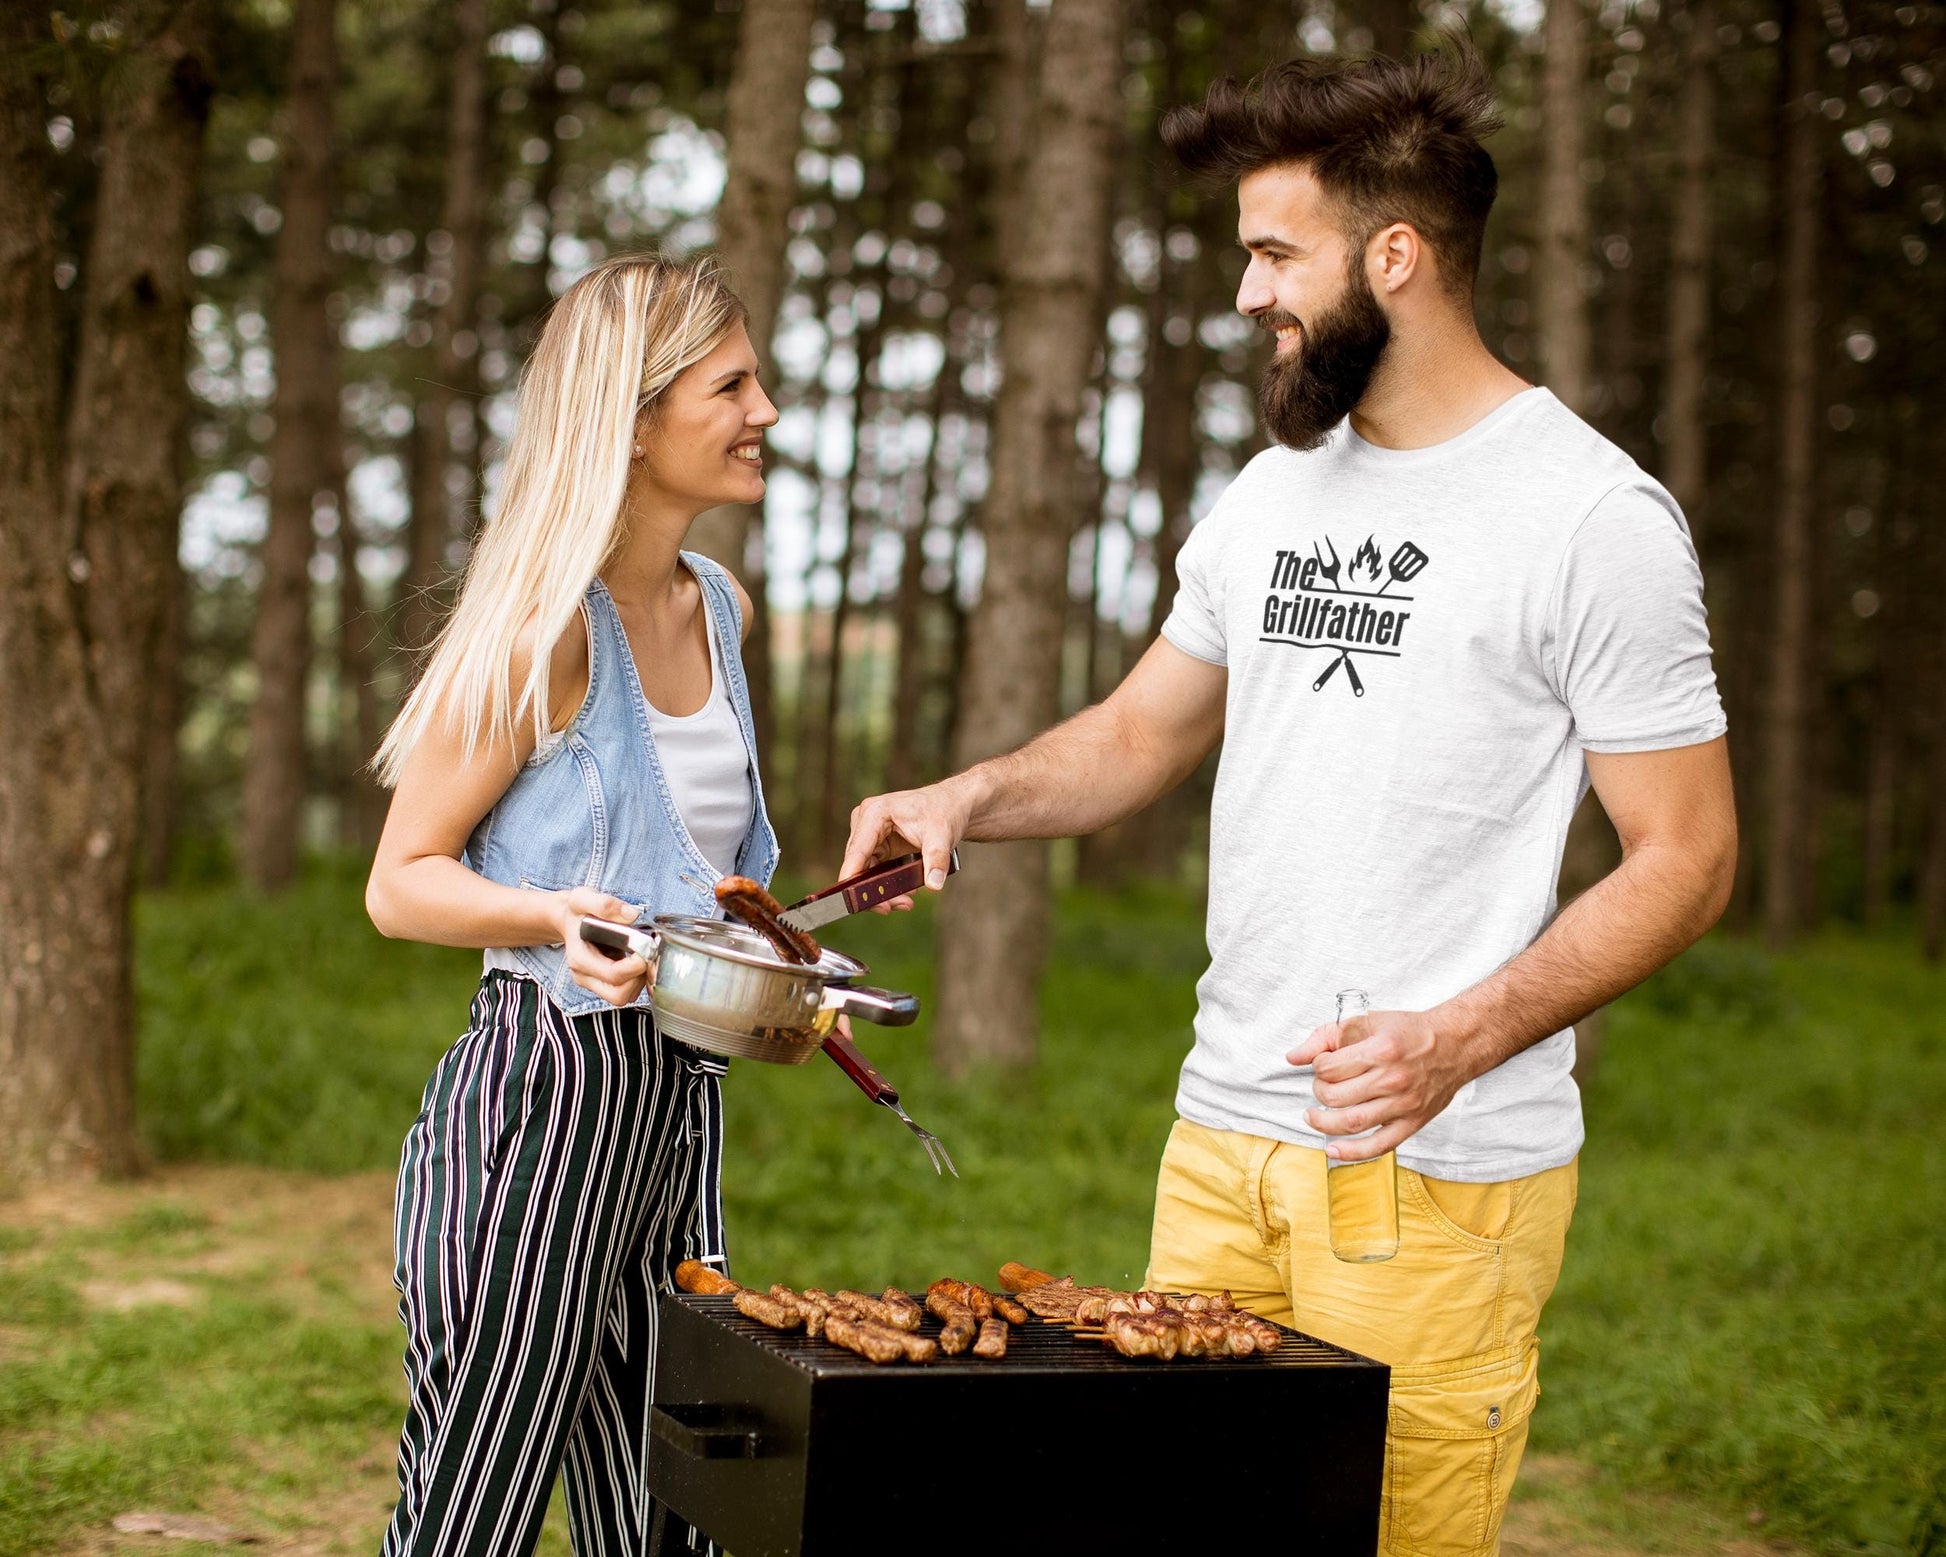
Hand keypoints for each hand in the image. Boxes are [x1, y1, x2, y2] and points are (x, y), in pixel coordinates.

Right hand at [559, 887, 651, 1006]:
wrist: (568, 920)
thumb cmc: (576, 912)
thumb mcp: (583, 898)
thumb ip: (604, 904)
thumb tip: (631, 915)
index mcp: (579, 958)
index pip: (613, 975)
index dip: (635, 965)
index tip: (647, 946)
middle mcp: (584, 976)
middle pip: (619, 995)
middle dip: (639, 977)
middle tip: (647, 954)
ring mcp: (593, 983)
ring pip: (624, 996)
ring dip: (640, 980)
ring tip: (643, 955)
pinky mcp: (603, 984)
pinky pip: (626, 991)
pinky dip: (637, 980)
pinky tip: (638, 960)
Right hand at [839, 780, 971, 913]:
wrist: (952, 806)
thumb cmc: (944, 812)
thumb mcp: (941, 835)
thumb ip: (936, 860)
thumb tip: (934, 885)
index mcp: (875, 813)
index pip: (857, 850)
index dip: (852, 876)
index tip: (851, 899)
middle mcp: (865, 823)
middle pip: (858, 866)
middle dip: (873, 890)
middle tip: (892, 908)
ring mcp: (869, 835)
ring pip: (865, 873)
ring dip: (882, 892)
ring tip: (906, 903)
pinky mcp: (876, 846)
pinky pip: (874, 873)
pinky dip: (887, 886)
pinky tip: (905, 894)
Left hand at [1286, 1008, 1474, 1162]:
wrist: (1455, 1044)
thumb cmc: (1409, 1032)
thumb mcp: (1368, 1021)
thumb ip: (1326, 1036)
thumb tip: (1292, 1056)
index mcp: (1380, 1050)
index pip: (1328, 1068)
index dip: (1317, 1067)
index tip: (1322, 1065)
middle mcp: (1392, 1079)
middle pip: (1335, 1097)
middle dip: (1318, 1093)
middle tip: (1321, 1086)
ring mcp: (1404, 1104)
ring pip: (1351, 1123)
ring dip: (1324, 1123)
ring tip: (1314, 1116)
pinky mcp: (1413, 1123)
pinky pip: (1379, 1146)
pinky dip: (1352, 1153)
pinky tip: (1332, 1149)